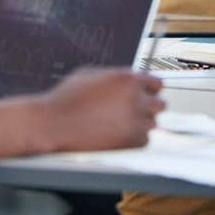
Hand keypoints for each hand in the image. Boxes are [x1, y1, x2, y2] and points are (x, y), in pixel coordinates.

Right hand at [39, 68, 164, 151]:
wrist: (53, 124)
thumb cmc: (66, 97)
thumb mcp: (91, 74)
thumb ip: (115, 76)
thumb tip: (128, 79)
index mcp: (127, 78)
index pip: (156, 83)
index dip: (149, 89)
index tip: (143, 95)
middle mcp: (135, 98)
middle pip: (160, 104)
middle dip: (148, 106)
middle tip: (134, 110)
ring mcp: (135, 121)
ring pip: (152, 123)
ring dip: (141, 123)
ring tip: (120, 124)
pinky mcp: (130, 141)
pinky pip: (145, 139)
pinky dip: (135, 138)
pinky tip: (118, 134)